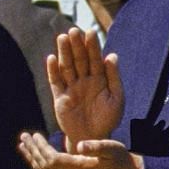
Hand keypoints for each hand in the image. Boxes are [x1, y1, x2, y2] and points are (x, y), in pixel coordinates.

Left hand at [17, 132, 143, 168]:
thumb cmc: (120, 159)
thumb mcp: (112, 148)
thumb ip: (97, 146)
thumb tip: (79, 145)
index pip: (53, 160)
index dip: (41, 148)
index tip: (35, 135)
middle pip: (45, 167)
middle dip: (32, 151)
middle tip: (23, 137)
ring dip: (32, 161)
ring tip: (23, 147)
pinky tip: (33, 161)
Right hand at [46, 28, 123, 143]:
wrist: (92, 138)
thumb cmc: (108, 119)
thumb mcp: (116, 98)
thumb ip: (114, 77)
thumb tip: (111, 55)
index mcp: (100, 79)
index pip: (95, 58)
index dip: (92, 45)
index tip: (90, 31)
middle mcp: (84, 80)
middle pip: (79, 59)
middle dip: (76, 45)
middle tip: (73, 30)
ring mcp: (71, 88)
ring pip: (67, 67)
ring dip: (64, 52)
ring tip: (62, 38)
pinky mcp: (60, 98)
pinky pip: (55, 82)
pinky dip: (52, 71)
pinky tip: (51, 58)